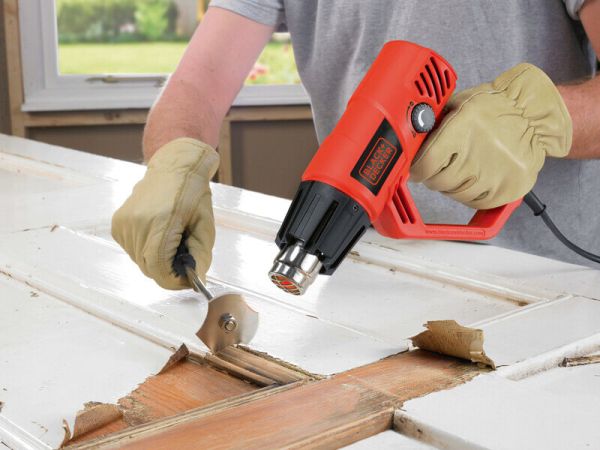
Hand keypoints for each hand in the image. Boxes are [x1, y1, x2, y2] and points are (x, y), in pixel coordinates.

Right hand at [112, 138, 218, 288]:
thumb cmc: (193, 194)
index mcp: (161, 222)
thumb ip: (201, 255)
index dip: (172, 280)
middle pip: (148, 268)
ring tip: (173, 242)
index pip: (158, 268)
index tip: (187, 280)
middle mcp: (137, 223)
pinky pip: (132, 250)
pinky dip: (146, 251)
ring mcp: (123, 223)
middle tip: (184, 262)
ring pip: (139, 261)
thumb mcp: (205, 225)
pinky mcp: (117, 223)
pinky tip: (159, 235)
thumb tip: (196, 280)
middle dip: (167, 272)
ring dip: (156, 261)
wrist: (174, 167)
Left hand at [410, 63, 571, 208]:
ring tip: (463, 166)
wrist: (533, 115)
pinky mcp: (508, 190)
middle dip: (433, 176)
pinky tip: (476, 176)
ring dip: (452, 185)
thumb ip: (432, 126)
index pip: (426, 164)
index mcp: (463, 127)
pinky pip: (476, 203)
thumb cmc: (492, 108)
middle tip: (441, 165)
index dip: (416, 169)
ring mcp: (496, 174)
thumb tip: (408, 146)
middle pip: (438, 182)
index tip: (416, 169)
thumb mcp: (457, 105)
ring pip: (455, 195)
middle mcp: (479, 153)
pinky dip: (470, 194)